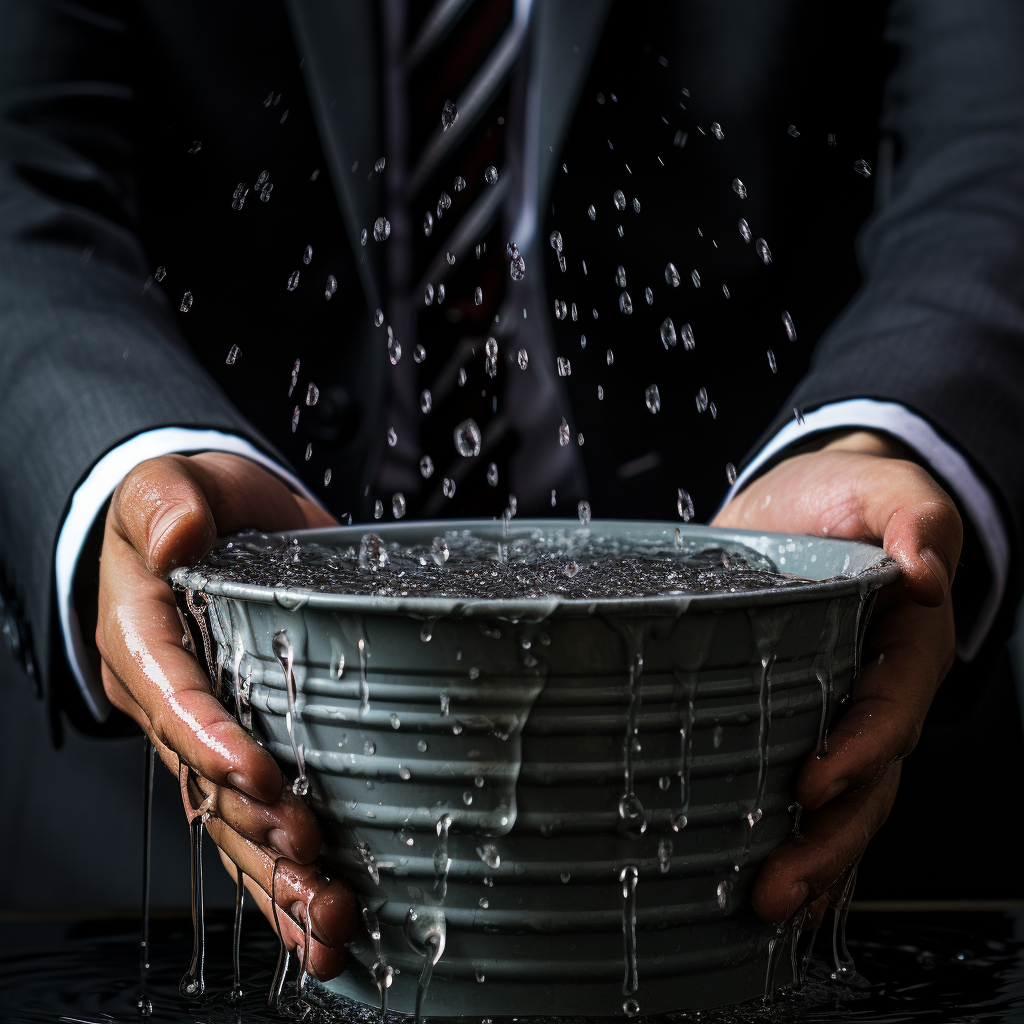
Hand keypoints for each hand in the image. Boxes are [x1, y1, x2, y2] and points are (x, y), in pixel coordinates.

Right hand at [96, 452, 356, 977]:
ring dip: (280, 878)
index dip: (209, 741)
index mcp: (144, 643)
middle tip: (313, 863)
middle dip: (258, 830)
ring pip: (234, 824)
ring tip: (331, 923)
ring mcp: (211, 736)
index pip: (172, 700)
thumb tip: (181, 533)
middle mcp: (174, 705)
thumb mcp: (166, 486)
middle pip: (206, 784)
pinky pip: (260, 825)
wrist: (214, 521)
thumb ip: (167, 503)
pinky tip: (328, 927)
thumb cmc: (189, 505)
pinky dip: (290, 879)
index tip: (259, 773)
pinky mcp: (253, 748)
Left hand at [712, 431, 961, 922]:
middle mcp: (877, 690)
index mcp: (904, 642)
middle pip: (871, 781)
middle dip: (830, 840)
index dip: (861, 750)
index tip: (812, 783)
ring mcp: (840, 712)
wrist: (803, 502)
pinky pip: (808, 792)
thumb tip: (926, 568)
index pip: (892, 707)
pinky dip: (793, 839)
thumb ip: (914, 519)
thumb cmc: (844, 497)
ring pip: (843, 802)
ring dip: (809, 857)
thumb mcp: (885, 488)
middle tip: (777, 884)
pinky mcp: (796, 717)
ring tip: (765, 904)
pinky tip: (766, 886)